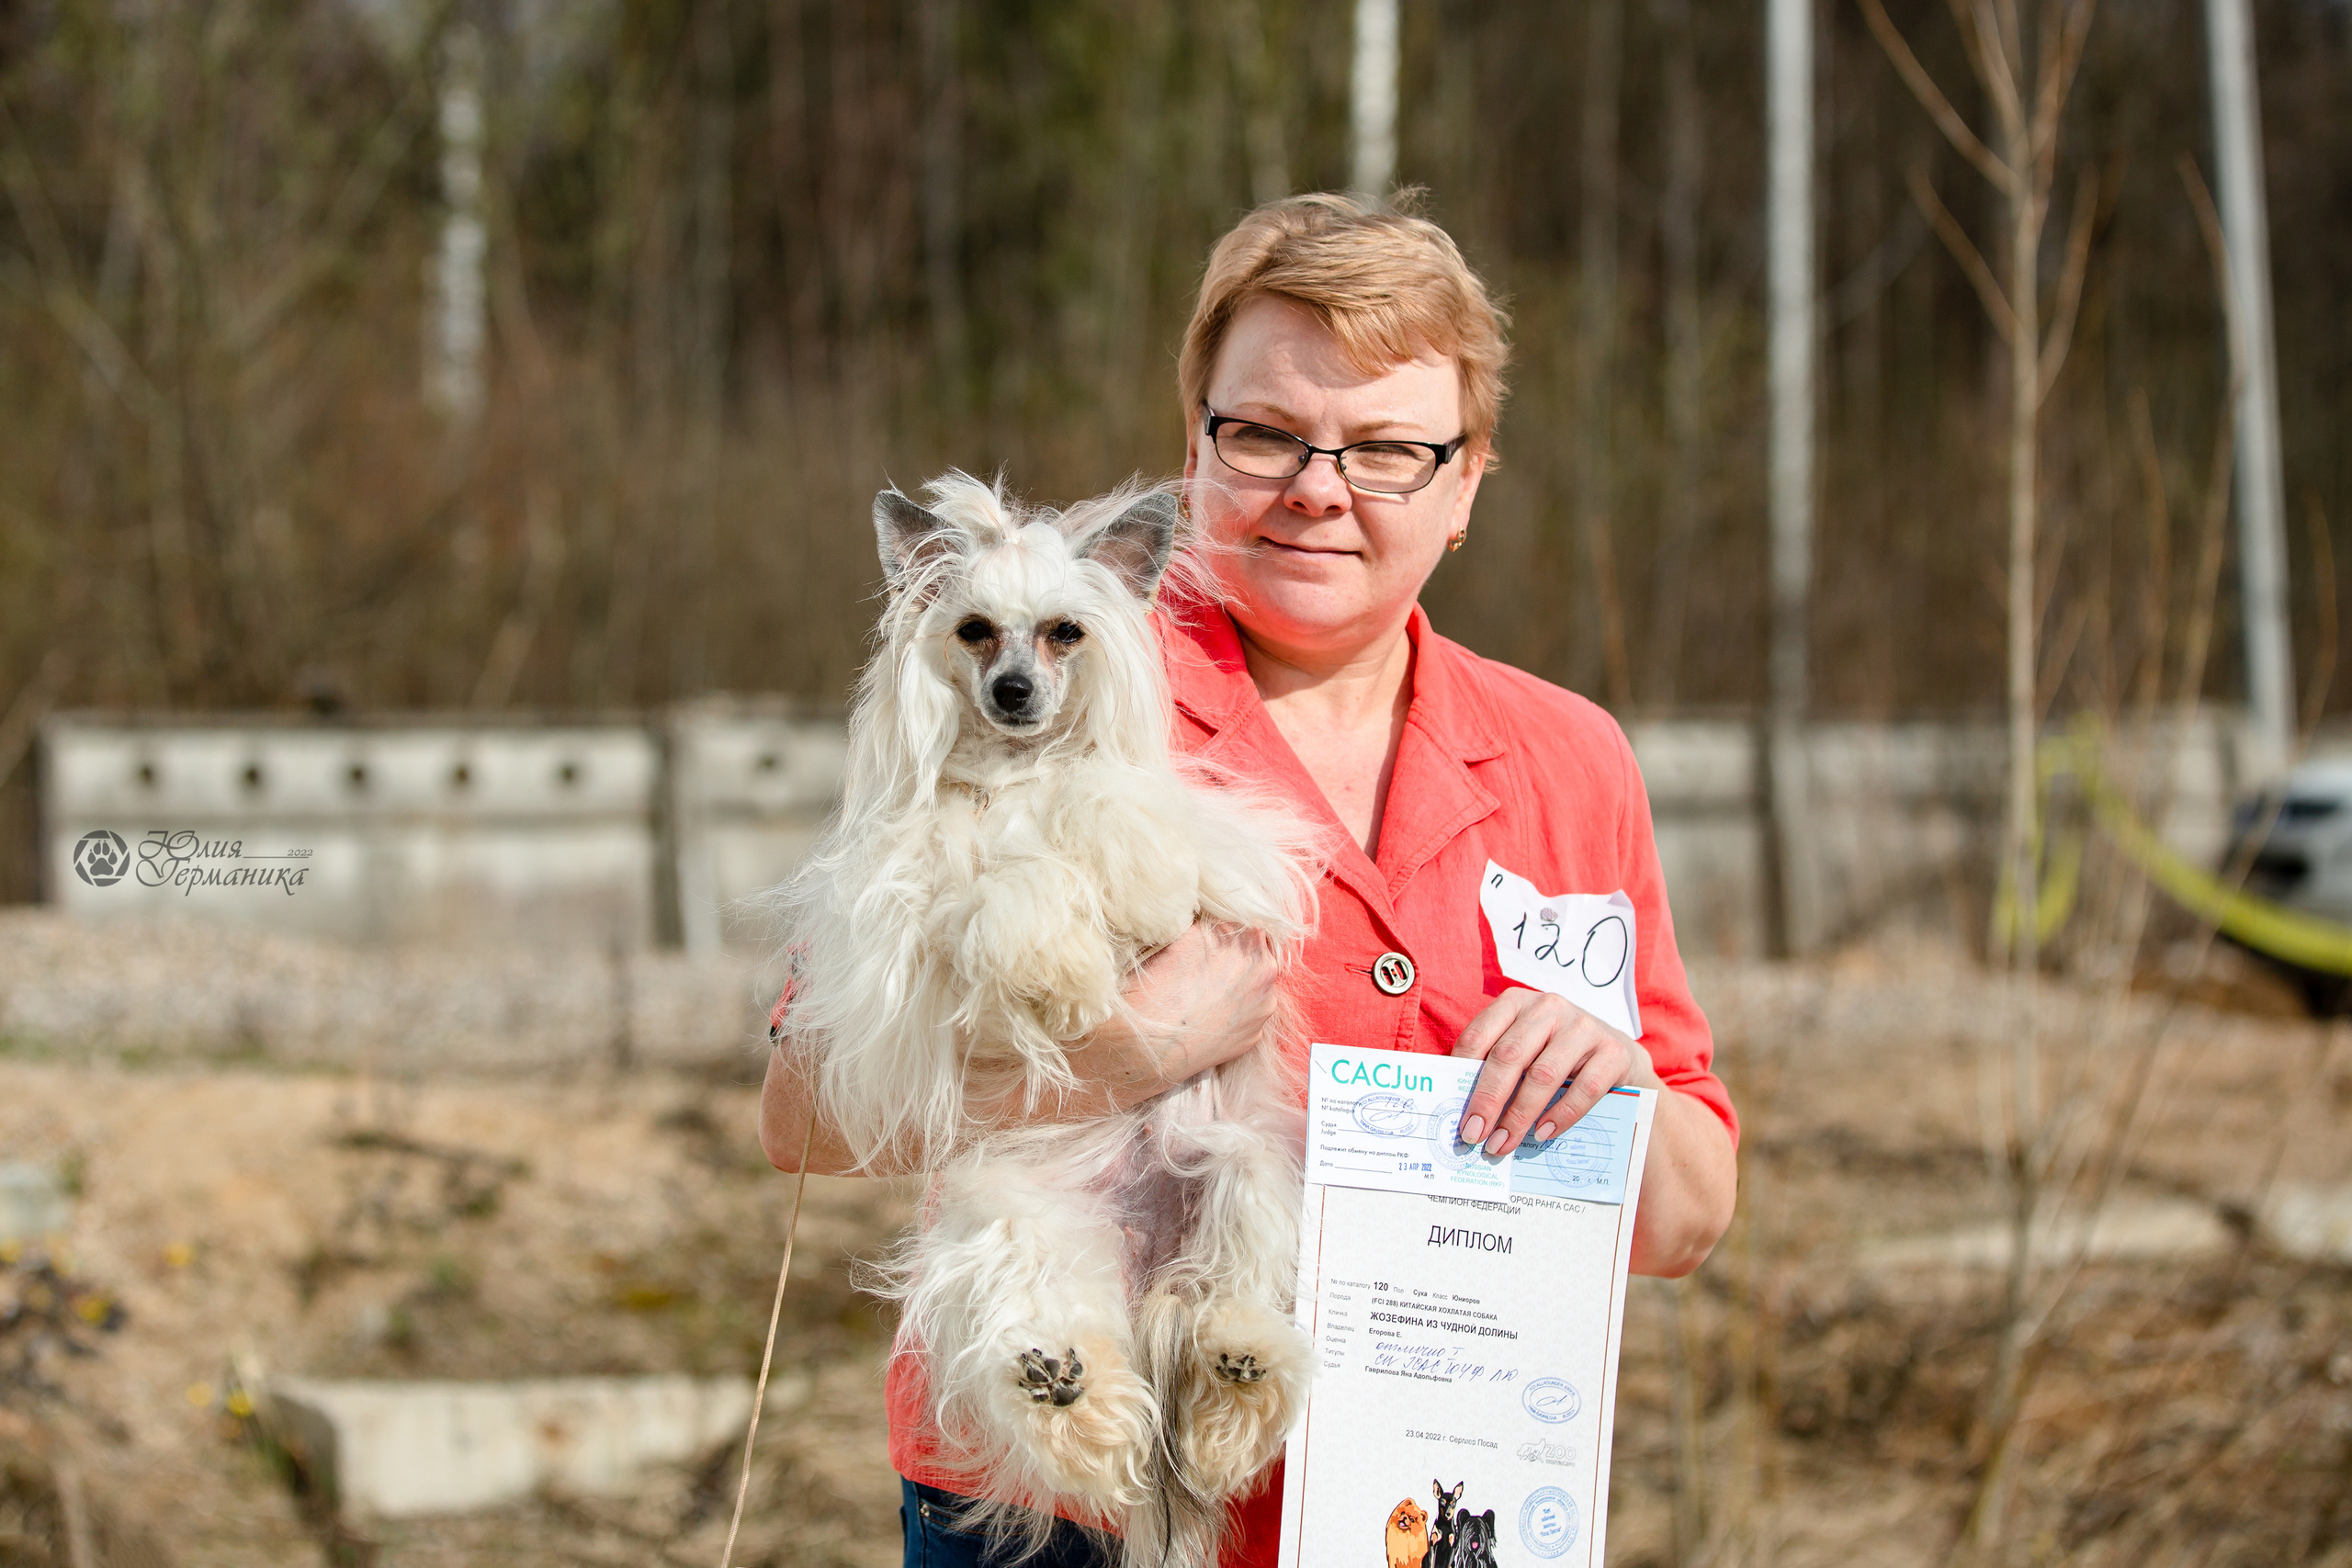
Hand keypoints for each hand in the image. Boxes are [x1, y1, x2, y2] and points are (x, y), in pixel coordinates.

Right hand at [1122, 921, 1281, 1084]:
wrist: (1152, 1040)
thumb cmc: (1161, 983)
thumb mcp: (1184, 935)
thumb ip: (1212, 927)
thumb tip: (1218, 926)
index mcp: (1250, 938)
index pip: (1251, 928)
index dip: (1231, 937)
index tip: (1215, 946)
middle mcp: (1265, 971)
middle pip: (1258, 958)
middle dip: (1239, 962)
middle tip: (1210, 972)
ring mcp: (1263, 1006)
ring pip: (1257, 991)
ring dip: (1239, 991)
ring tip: (1207, 999)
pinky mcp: (1255, 1035)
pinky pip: (1248, 1019)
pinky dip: (1233, 1018)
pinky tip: (1210, 1020)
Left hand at [1450, 988, 1661, 1156]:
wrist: (1615, 1052)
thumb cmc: (1554, 1054)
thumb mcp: (1523, 1049)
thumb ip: (1494, 1067)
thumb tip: (1459, 1109)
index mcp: (1515, 1002)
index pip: (1479, 1036)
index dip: (1463, 1076)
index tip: (1455, 1113)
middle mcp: (1548, 1008)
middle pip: (1509, 1057)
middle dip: (1488, 1101)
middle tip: (1474, 1135)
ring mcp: (1583, 1026)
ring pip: (1543, 1075)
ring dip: (1519, 1115)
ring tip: (1503, 1144)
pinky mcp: (1612, 1050)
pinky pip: (1584, 1088)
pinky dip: (1560, 1115)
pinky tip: (1543, 1133)